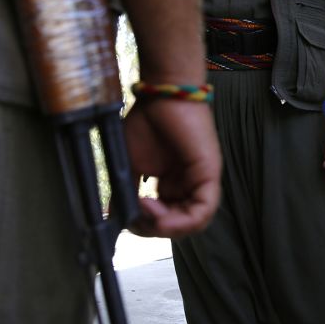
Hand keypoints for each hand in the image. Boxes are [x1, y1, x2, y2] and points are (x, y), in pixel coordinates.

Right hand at [122, 98, 220, 237]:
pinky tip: (161, 216)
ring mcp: (201, 180)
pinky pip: (204, 210)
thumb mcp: (130, 165)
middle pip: (180, 224)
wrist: (161, 95)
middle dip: (155, 228)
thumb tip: (114, 219)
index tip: (128, 216)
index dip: (147, 225)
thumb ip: (125, 193)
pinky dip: (183, 221)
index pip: (166, 219)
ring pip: (194, 222)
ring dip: (169, 228)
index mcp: (173, 184)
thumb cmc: (147, 122)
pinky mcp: (210, 174)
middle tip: (137, 217)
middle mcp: (189, 185)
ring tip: (148, 214)